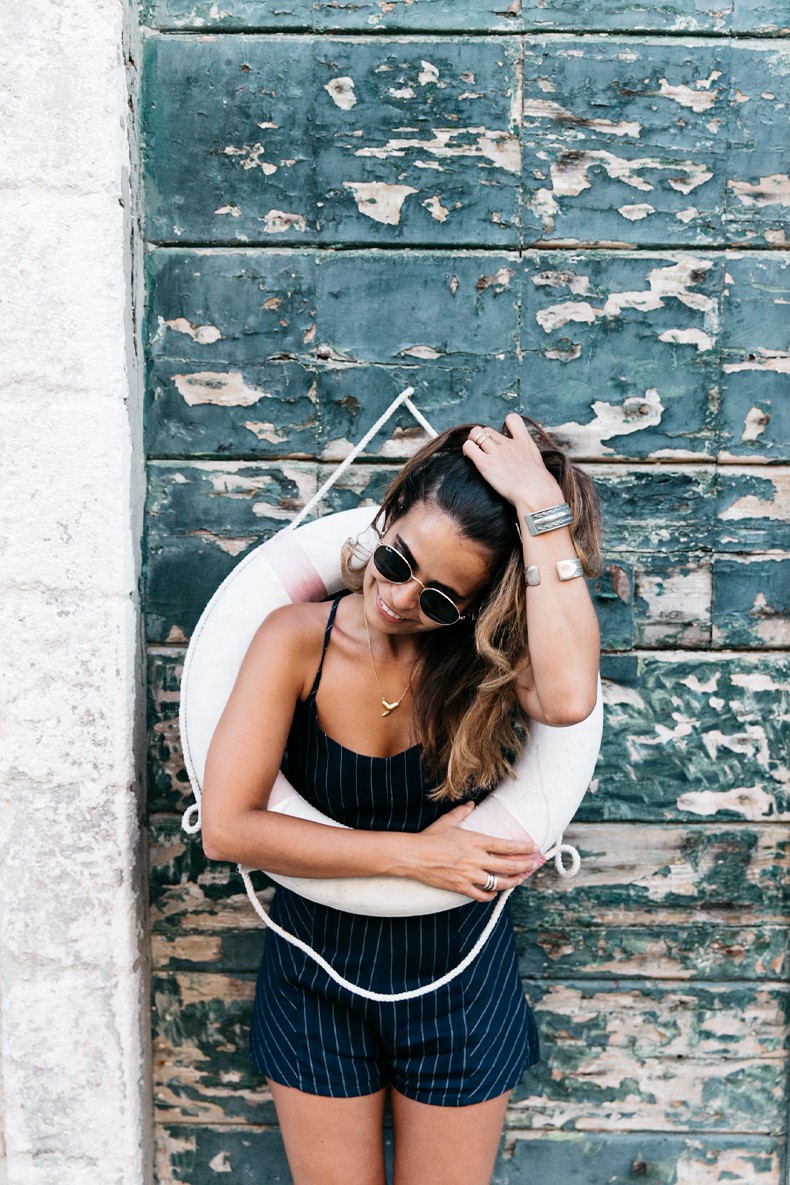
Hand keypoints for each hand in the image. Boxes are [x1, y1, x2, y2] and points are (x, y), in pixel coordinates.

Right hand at [406, 803, 544, 901]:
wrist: (413, 856)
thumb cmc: (430, 838)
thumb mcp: (447, 822)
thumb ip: (461, 812)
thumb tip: (470, 804)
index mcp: (476, 841)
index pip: (506, 846)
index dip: (523, 848)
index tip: (534, 848)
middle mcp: (476, 859)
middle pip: (508, 866)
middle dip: (525, 866)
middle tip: (535, 865)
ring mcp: (470, 875)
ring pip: (499, 882)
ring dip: (513, 882)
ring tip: (521, 880)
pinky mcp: (461, 887)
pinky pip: (481, 895)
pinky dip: (490, 894)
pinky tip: (494, 892)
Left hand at [462, 413, 563, 512]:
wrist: (536, 493)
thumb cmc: (541, 487)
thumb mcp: (538, 466)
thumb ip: (529, 461)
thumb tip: (527, 470)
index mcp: (524, 442)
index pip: (513, 419)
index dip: (505, 425)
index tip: (504, 437)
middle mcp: (509, 444)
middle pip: (488, 430)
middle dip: (483, 438)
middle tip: (483, 452)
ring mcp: (496, 452)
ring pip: (476, 434)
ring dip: (472, 441)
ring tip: (473, 453)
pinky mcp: (485, 463)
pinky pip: (469, 447)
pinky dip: (467, 450)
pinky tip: (468, 458)